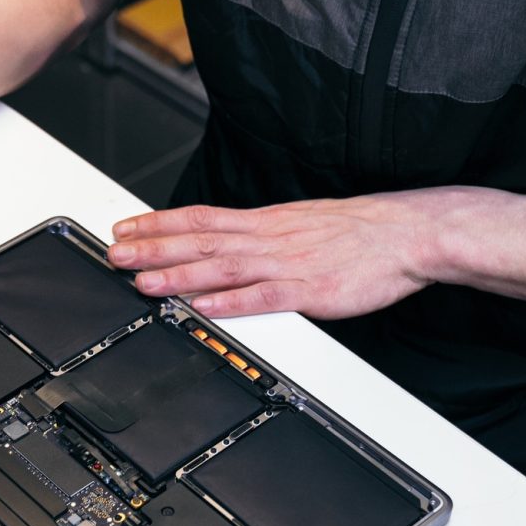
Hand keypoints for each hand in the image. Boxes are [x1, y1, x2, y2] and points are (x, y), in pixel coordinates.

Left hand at [105, 191, 472, 318]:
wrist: (410, 233)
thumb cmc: (363, 232)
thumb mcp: (304, 223)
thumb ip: (265, 235)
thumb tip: (229, 242)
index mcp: (268, 221)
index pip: (202, 218)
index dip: (159, 223)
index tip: (125, 227)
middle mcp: (270, 238)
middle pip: (201, 242)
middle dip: (153, 249)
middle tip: (115, 254)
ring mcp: (288, 263)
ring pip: (223, 268)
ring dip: (180, 275)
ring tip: (143, 282)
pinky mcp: (310, 290)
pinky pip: (264, 297)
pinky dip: (231, 302)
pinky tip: (204, 307)